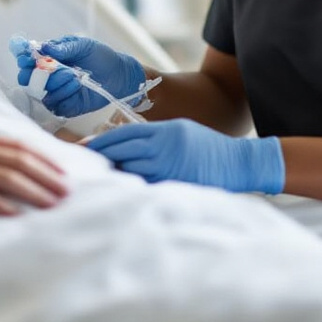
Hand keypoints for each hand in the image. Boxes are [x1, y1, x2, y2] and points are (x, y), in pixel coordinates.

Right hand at [0, 132, 68, 214]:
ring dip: (34, 192)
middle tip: (67, 193)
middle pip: (20, 162)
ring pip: (8, 179)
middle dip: (47, 178)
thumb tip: (12, 161)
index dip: (45, 161)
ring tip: (52, 205)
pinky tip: (18, 215)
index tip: (63, 174)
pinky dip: (2, 206)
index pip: (19, 147)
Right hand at [8, 35, 144, 117]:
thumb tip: (44, 48)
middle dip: (35, 74)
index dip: (22, 58)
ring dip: (55, 82)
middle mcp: (48, 76)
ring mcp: (55, 92)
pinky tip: (77, 86)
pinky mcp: (64, 106)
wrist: (119, 75)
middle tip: (48, 68)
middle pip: (27, 79)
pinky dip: (64, 94)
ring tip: (73, 75)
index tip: (26, 57)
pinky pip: (55, 104)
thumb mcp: (83, 45)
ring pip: (40, 92)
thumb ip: (63, 47)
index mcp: (48, 58)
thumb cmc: (100, 56)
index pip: (26, 59)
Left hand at [85, 119, 284, 194]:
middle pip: (121, 153)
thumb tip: (123, 146)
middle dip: (101, 159)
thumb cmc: (207, 147)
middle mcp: (163, 149)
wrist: (239, 163)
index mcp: (162, 132)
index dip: (100, 142)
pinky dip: (132, 188)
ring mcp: (168, 168)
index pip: (121, 135)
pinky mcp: (174, 185)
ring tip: (98, 180)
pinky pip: (146, 187)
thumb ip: (152, 137)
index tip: (83, 148)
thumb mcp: (179, 131)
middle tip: (82, 165)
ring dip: (114, 175)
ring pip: (130, 171)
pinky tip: (122, 191)